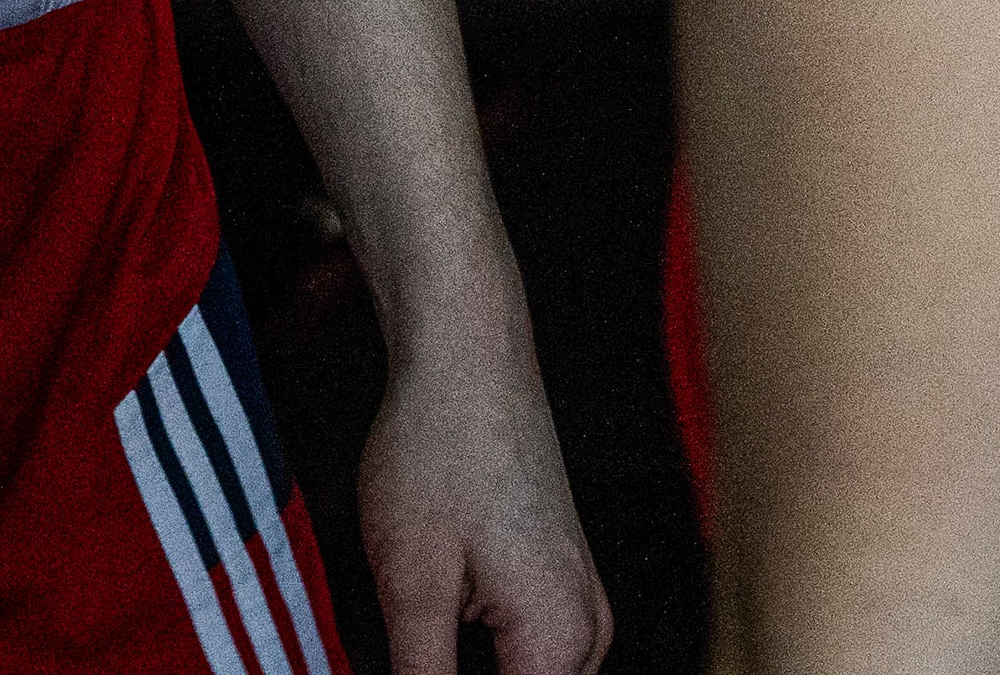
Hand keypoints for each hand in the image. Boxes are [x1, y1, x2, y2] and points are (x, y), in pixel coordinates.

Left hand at [360, 325, 611, 674]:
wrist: (466, 357)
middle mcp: (588, 628)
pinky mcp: (562, 580)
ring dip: (475, 672)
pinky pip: (536, 655)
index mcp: (560, 638)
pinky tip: (439, 638)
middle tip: (412, 653)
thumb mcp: (410, 585)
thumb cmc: (439, 446)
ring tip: (419, 642)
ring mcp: (581, 601)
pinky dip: (491, 660)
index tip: (414, 664)